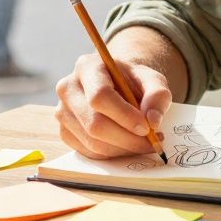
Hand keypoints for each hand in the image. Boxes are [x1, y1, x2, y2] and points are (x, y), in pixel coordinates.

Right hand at [55, 53, 172, 158]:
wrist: (117, 85)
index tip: (147, 127)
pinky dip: (112, 154)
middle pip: (94, 123)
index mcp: (87, 66)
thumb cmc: (133, 81)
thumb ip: (158, 95)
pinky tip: (127, 144)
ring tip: (144, 142)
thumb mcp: (152, 80)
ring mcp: (62, 111)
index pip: (100, 96)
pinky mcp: (64, 131)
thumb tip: (153, 121)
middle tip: (152, 142)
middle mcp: (68, 88)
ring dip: (123, 149)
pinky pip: (88, 152)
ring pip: (92, 142)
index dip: (124, 115)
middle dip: (127, 139)